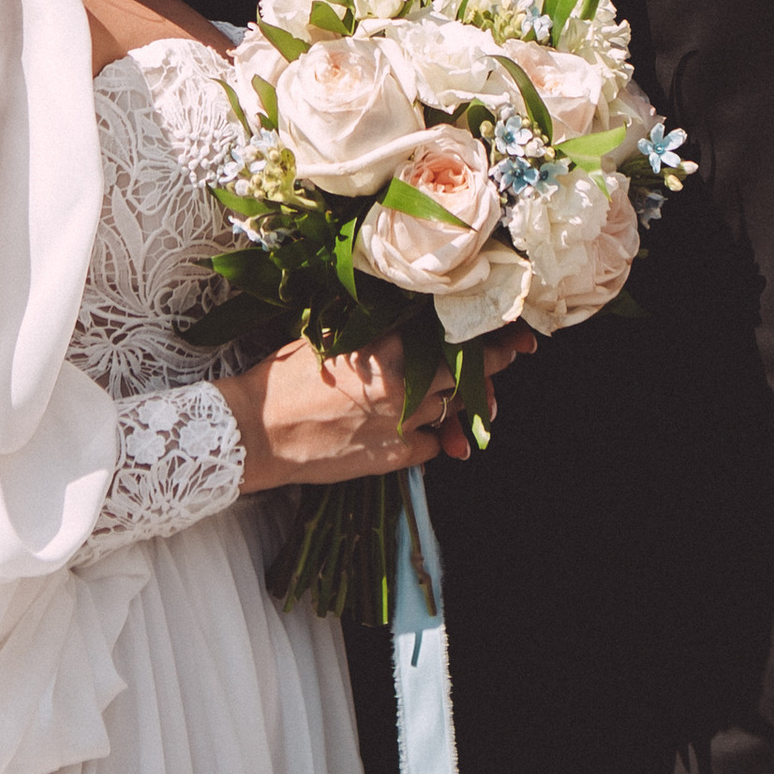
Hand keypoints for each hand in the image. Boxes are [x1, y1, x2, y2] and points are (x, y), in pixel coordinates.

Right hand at [219, 328, 531, 492]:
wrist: (259, 430)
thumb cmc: (285, 377)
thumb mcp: (331, 334)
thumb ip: (376, 328)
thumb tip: (409, 318)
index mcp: (388, 344)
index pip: (454, 334)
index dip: (490, 334)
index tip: (515, 333)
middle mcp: (404, 382)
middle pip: (468, 372)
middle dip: (495, 365)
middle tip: (515, 355)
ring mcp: (403, 421)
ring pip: (455, 410)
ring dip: (467, 404)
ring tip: (479, 402)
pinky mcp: (395, 455)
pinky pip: (435, 445)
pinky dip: (438, 439)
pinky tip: (433, 434)